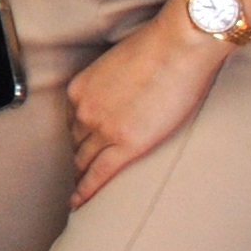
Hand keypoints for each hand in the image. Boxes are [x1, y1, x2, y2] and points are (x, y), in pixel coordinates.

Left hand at [65, 3, 230, 205]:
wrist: (177, 47)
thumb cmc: (158, 48)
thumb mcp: (120, 65)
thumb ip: (114, 83)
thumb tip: (125, 92)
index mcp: (80, 88)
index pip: (73, 120)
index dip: (77, 135)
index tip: (79, 146)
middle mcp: (85, 110)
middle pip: (76, 141)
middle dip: (77, 156)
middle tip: (77, 172)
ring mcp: (104, 129)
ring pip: (84, 159)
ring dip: (80, 175)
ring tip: (77, 191)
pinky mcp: (127, 145)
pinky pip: (100, 174)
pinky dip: (87, 190)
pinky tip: (79, 203)